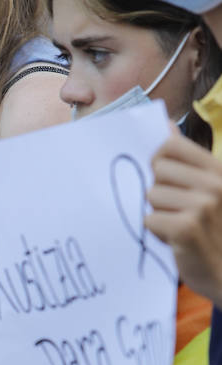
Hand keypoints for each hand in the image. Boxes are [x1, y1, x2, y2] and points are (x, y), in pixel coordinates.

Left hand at [145, 131, 221, 305]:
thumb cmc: (213, 230)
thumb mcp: (207, 189)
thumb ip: (185, 159)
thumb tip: (166, 124)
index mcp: (219, 170)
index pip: (171, 145)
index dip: (158, 161)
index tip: (163, 177)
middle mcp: (215, 184)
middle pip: (157, 170)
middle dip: (158, 192)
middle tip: (176, 211)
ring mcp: (203, 205)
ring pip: (150, 196)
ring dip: (157, 214)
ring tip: (176, 226)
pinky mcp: (187, 228)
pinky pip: (149, 219)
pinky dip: (156, 233)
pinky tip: (174, 240)